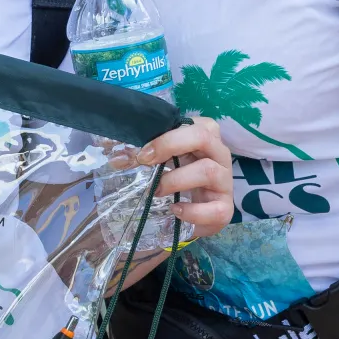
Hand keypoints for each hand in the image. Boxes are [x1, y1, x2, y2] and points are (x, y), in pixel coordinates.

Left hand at [131, 116, 234, 240]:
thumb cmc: (177, 179)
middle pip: (204, 137)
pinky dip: (192, 211)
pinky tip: (176, 210)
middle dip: (171, 145)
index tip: (142, 151)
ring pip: (208, 170)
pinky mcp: (225, 209)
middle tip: (145, 160)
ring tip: (157, 190)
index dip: (166, 135)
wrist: (194, 214)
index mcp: (205, 138)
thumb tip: (113, 156)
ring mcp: (225, 182)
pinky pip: (215, 209)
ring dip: (176, 180)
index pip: (194, 124)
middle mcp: (219, 155)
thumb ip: (143, 155)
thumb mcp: (163, 162)